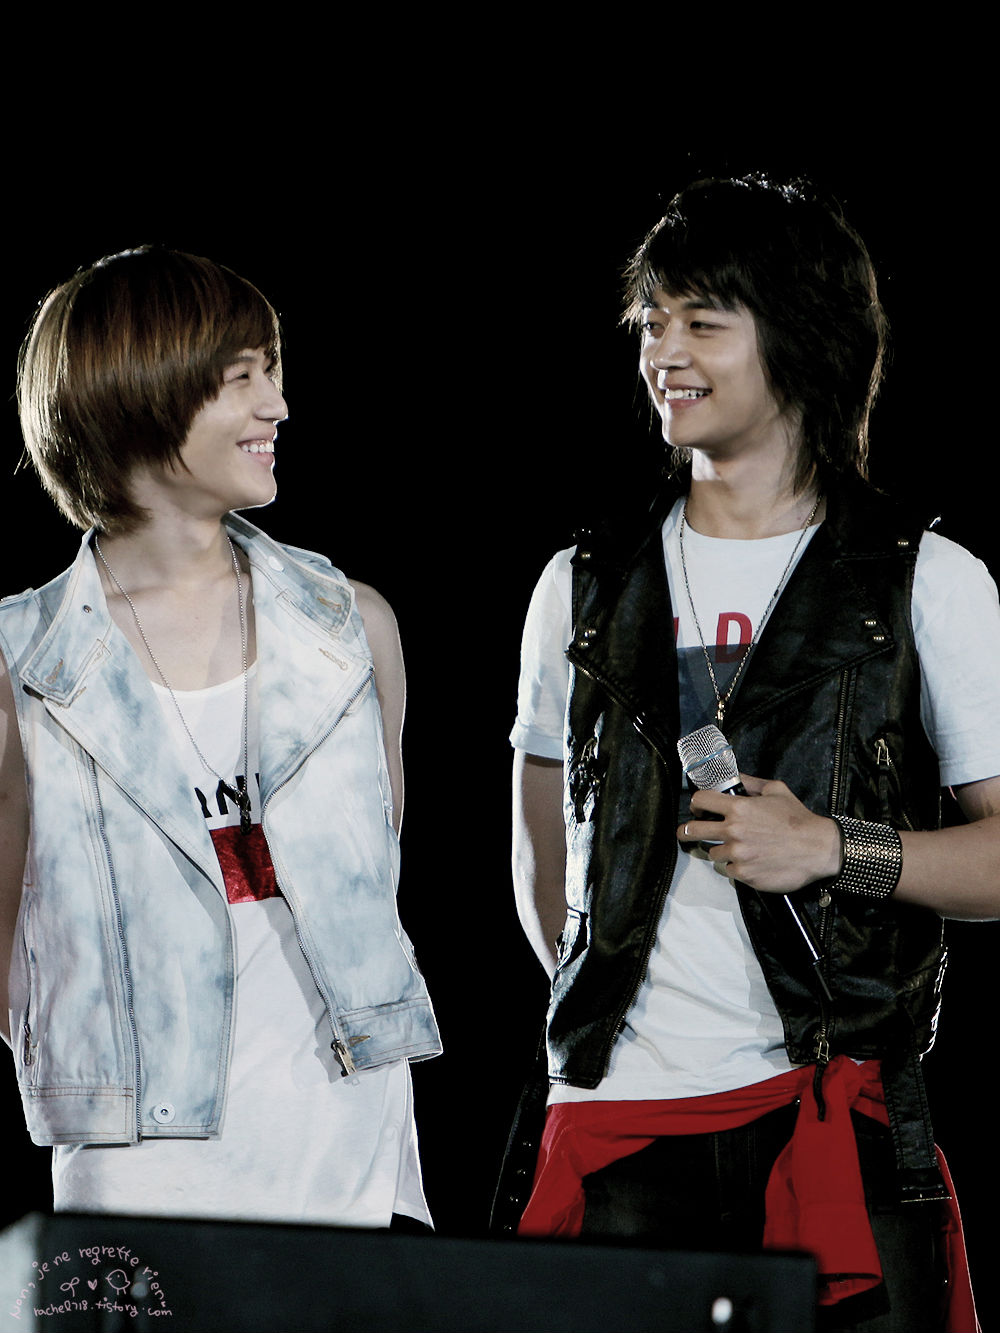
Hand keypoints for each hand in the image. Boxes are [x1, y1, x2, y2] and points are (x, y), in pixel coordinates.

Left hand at [677, 775, 841, 893]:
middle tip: (684, 833)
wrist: (817, 849)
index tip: (697, 810)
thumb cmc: (798, 819)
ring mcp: (737, 855)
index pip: (701, 800)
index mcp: (738, 808)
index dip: (696, 804)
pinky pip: (728, 870)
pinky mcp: (744, 874)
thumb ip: (751, 783)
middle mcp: (733, 831)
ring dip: (720, 851)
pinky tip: (748, 862)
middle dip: (686, 831)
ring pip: (713, 854)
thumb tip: (735, 777)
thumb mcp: (776, 791)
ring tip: (736, 850)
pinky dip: (735, 867)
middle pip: (694, 830)